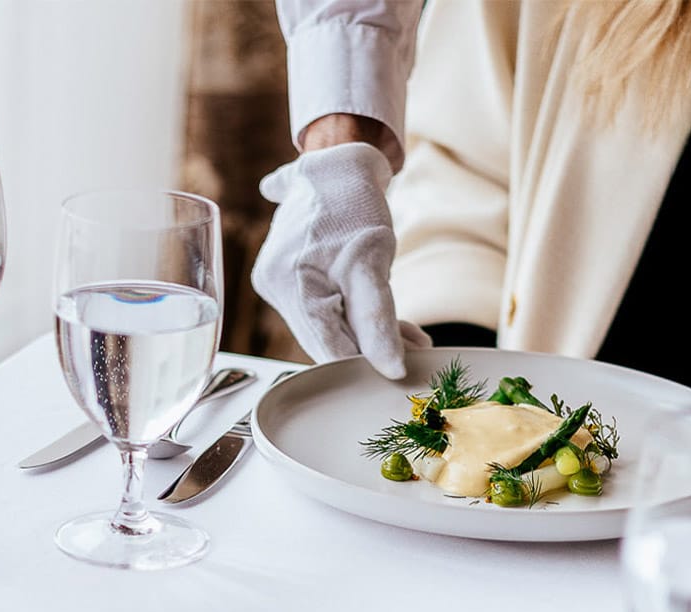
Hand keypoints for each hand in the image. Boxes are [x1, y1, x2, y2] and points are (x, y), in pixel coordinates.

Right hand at [251, 142, 430, 379]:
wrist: (341, 159)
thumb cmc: (355, 204)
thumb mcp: (372, 265)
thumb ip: (377, 322)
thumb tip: (389, 369)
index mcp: (289, 287)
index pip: (327, 348)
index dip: (363, 365)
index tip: (400, 372)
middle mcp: (274, 288)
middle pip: (326, 340)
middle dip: (370, 348)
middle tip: (415, 349)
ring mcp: (278, 282)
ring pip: (327, 327)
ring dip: (366, 334)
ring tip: (410, 334)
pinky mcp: (288, 275)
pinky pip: (324, 308)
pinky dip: (356, 315)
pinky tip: (388, 320)